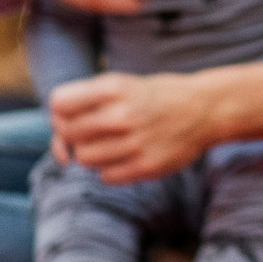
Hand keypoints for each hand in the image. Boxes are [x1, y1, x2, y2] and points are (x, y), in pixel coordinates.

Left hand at [48, 72, 209, 183]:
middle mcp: (122, 115)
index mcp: (114, 88)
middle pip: (67, 133)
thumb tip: (58, 148)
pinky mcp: (146, 167)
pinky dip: (110, 169)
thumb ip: (84, 105)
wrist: (205, 109)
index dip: (60, 111)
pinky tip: (126, 155)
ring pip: (84, 158)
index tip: (73, 114)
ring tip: (112, 143)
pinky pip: (105, 177)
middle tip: (93, 130)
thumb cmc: (153, 97)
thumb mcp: (121, 84)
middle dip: (73, 134)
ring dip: (91, 153)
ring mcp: (134, 143)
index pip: (59, 103)